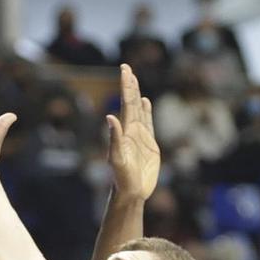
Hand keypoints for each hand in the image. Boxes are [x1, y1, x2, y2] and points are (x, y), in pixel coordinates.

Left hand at [105, 64, 159, 200]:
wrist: (131, 192)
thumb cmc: (122, 178)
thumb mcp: (117, 158)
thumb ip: (114, 138)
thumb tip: (110, 117)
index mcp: (125, 130)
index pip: (127, 103)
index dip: (126, 86)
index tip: (125, 69)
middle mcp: (132, 130)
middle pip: (132, 102)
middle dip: (130, 85)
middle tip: (126, 67)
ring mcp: (140, 136)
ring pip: (139, 110)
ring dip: (137, 94)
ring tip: (134, 80)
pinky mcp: (149, 144)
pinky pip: (148, 123)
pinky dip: (147, 111)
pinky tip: (146, 102)